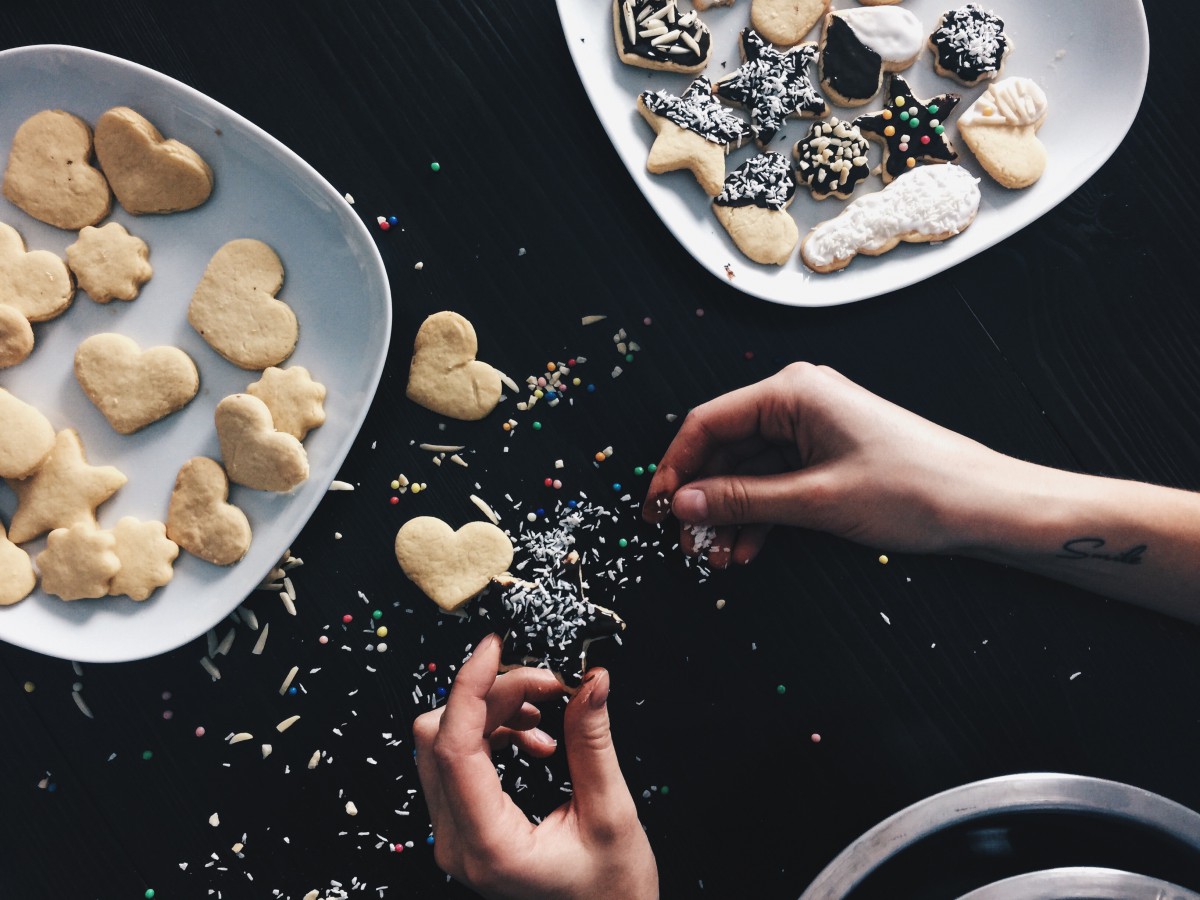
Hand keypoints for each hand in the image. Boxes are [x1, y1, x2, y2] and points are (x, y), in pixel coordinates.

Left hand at [413, 634, 657, 899]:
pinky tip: (536, 739)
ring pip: (444, 743)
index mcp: (488, 846)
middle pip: (441, 737)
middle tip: (549, 681)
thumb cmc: (612, 892)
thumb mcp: (612, 815)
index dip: (470, 686)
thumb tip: (591, 680)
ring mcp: (454, 837)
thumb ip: (592, 743)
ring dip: (493, 711)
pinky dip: (492, 732)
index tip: (497, 646)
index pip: (454, 747)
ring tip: (547, 715)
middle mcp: (456, 844)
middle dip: (492, 694)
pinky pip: (457, 760)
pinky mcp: (463, 827)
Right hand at [641, 362, 1010, 567]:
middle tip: (685, 544)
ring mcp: (812, 430)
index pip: (708, 423)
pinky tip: (746, 551)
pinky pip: (774, 484)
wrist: (983, 505)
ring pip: (747, 472)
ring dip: (729, 516)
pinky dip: (758, 517)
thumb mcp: (816, 500)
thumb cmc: (915, 488)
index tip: (655, 510)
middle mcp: (797, 402)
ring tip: (716, 558)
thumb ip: (743, 500)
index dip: (674, 468)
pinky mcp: (825, 457)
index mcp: (793, 392)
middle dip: (702, 500)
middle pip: (724, 450)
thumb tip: (683, 504)